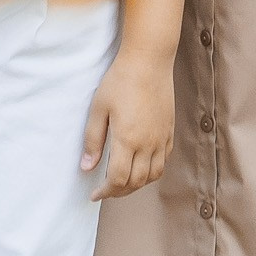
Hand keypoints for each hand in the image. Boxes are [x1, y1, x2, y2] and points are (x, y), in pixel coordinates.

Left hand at [81, 45, 175, 199]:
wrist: (149, 61)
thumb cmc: (120, 81)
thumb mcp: (98, 108)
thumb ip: (93, 140)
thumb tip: (87, 167)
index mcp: (127, 139)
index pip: (118, 180)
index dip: (105, 192)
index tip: (94, 194)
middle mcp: (148, 143)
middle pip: (136, 182)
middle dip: (119, 192)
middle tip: (105, 190)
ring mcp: (161, 138)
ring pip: (153, 175)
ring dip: (137, 184)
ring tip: (122, 182)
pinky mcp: (169, 131)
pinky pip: (163, 161)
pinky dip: (152, 171)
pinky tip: (141, 166)